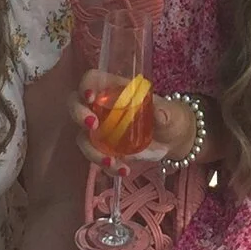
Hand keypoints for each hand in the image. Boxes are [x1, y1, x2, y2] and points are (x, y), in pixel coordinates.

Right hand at [73, 74, 202, 168]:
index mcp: (116, 89)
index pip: (92, 79)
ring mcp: (101, 129)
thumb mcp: (172, 113)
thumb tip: (160, 114)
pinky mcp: (104, 149)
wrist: (173, 140)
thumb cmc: (170, 117)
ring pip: (83, 136)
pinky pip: (96, 157)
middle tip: (92, 127)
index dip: (86, 86)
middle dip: (78, 115)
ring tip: (111, 163)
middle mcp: (103, 107)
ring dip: (92, 151)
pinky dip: (106, 167)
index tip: (90, 98)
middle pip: (76, 104)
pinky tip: (122, 170)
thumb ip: (165, 112)